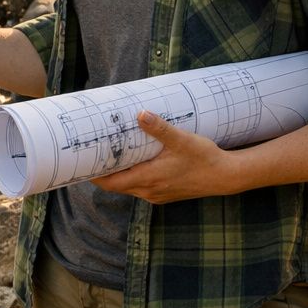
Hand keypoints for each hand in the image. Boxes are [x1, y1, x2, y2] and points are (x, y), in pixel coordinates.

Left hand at [90, 111, 240, 202]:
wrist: (226, 176)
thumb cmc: (204, 158)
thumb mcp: (182, 140)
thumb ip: (160, 128)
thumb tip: (141, 114)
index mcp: (148, 179)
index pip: (110, 183)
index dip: (93, 176)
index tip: (81, 163)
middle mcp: (149, 190)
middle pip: (116, 185)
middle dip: (103, 172)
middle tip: (92, 155)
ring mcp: (157, 194)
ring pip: (129, 187)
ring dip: (118, 174)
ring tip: (110, 156)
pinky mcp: (165, 193)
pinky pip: (141, 187)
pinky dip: (133, 177)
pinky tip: (136, 162)